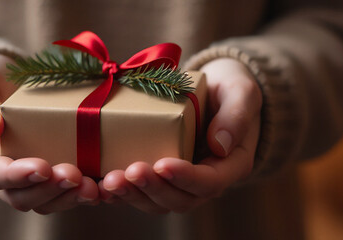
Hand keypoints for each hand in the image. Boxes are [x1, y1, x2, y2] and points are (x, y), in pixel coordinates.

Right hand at [0, 53, 98, 213]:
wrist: (9, 79)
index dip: (15, 176)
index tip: (42, 167)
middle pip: (18, 196)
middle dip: (48, 189)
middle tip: (74, 175)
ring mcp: (25, 177)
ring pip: (43, 201)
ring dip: (67, 197)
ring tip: (91, 187)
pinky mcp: (49, 174)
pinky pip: (63, 194)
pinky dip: (81, 194)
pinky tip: (101, 187)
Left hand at [99, 58, 261, 212]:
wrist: (214, 89)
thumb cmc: (230, 88)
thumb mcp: (241, 92)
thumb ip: (236, 114)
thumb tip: (221, 145)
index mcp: (231, 164)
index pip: (210, 182)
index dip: (186, 178)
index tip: (163, 164)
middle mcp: (206, 181)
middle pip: (180, 199)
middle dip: (153, 189)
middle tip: (131, 171)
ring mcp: (180, 182)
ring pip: (157, 203)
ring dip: (133, 195)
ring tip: (111, 181)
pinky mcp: (159, 177)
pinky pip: (141, 193)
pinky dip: (121, 194)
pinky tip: (101, 187)